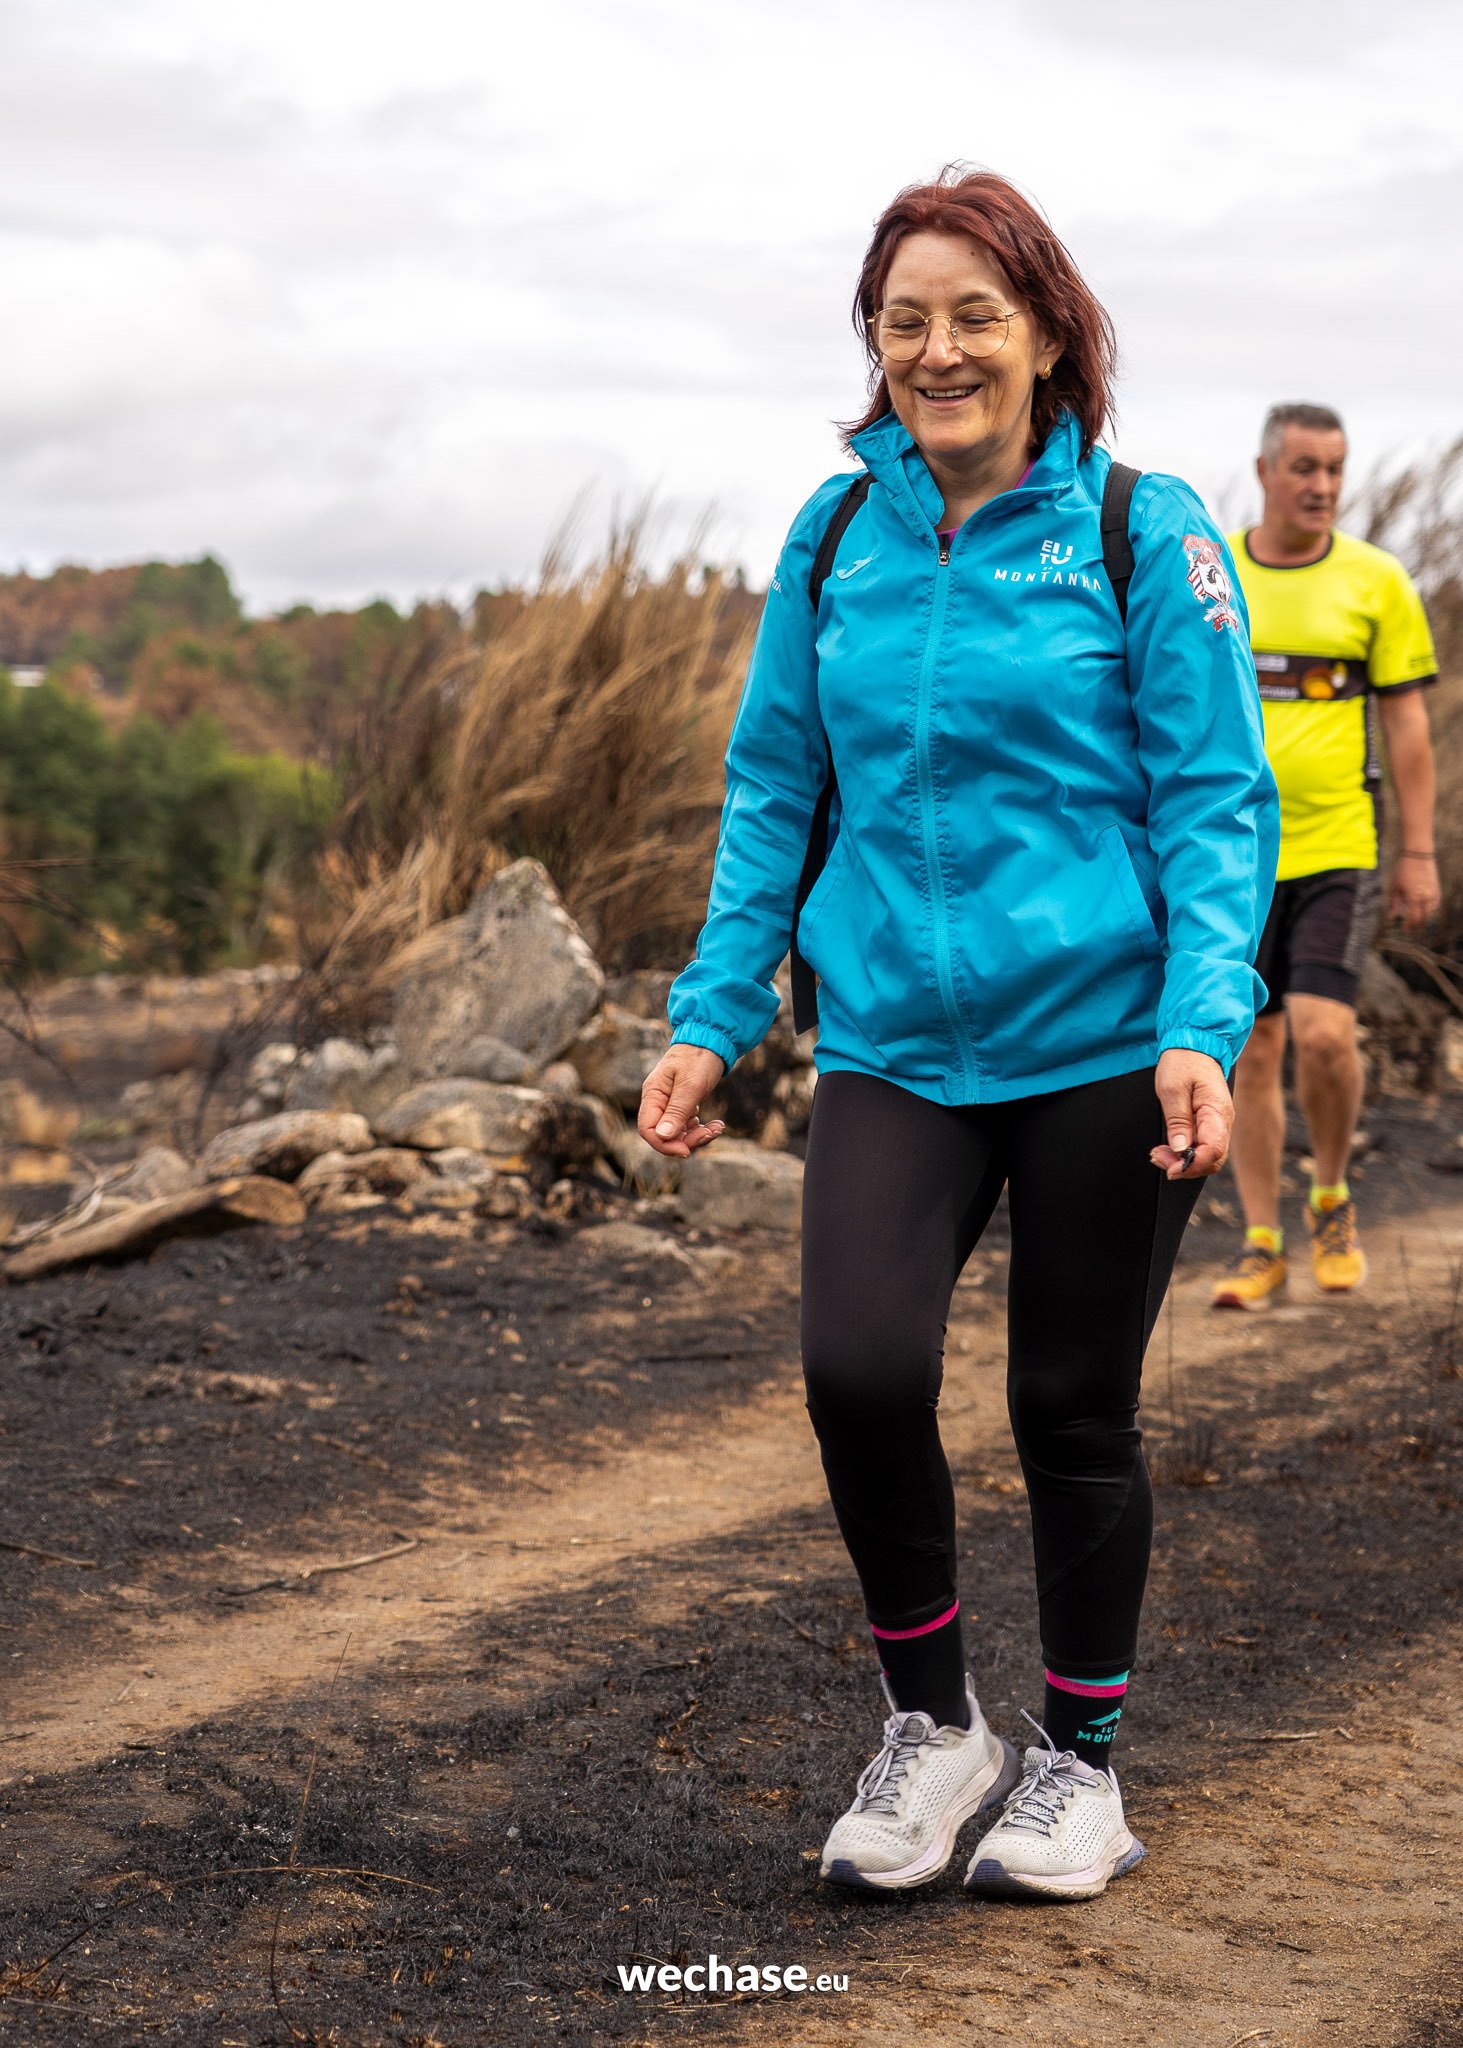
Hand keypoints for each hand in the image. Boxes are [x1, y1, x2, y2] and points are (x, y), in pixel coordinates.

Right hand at [638, 1044, 727, 1157]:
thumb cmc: (699, 1057)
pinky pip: (688, 1126)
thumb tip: (662, 1136)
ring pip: (677, 1133)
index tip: (687, 1150)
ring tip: (717, 1128)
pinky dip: (702, 1129)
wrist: (712, 1039)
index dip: (664, 1144)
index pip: (648, 1129)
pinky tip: (717, 1124)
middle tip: (709, 1134)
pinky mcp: (683, 1104)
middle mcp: (658, 1101)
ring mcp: (670, 1104)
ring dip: (697, 1136)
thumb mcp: (691, 1085)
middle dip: (686, 1141)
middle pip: (663, 1135)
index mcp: (653, 1094)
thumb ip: (676, 1111)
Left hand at [1149, 1049, 1232, 1178]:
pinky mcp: (1208, 1124)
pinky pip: (1201, 1147)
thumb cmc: (1183, 1062)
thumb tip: (1181, 1149)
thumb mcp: (1172, 1090)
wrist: (1193, 1046)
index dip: (1193, 1165)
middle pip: (1212, 1160)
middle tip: (1158, 1158)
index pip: (1214, 1151)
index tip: (1171, 1168)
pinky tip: (1167, 1149)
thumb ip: (1178, 1121)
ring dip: (1183, 1162)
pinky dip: (1184, 1153)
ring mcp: (1217, 1124)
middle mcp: (1222, 1122)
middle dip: (1186, 1167)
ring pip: (1207, 1156)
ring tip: (1158, 1154)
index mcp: (1217, 1112)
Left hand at [1388, 854, 1440, 930]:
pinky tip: (1424, 911)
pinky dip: (1430, 910)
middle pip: (1424, 918)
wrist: (1418, 855)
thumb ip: (1393, 904)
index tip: (1405, 929)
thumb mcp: (1395, 887)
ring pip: (1431, 912)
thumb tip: (1391, 918)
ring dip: (1424, 919)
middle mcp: (1425, 897)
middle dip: (1417, 925)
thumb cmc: (1403, 870)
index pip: (1414, 918)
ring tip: (1416, 921)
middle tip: (1410, 928)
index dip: (1409, 926)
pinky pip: (1435, 904)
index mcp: (1414, 897)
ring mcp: (1433, 893)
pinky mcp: (1437, 889)